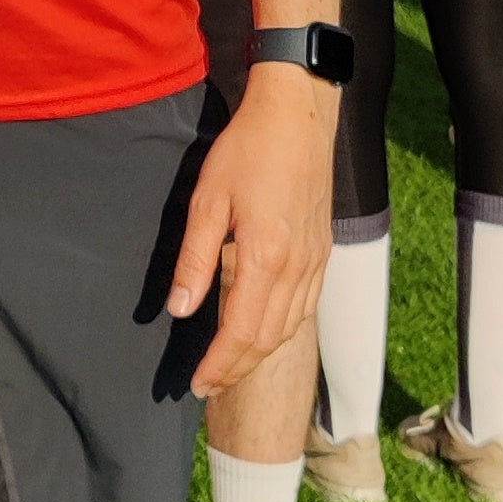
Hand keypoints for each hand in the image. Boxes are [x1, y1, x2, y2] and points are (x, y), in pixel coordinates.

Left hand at [170, 70, 337, 397]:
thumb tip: (179, 309)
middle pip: (267, 339)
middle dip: (236, 369)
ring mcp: (315, 262)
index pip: (240, 332)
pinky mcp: (323, 252)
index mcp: (266, 258)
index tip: (197, 383)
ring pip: (290, 328)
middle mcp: (297, 268)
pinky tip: (264, 332)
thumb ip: (195, 260)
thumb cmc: (248, 150)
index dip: (218, 364)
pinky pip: (305, 307)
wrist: (299, 116)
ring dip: (259, 355)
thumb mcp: (208, 200)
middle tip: (208, 385)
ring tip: (230, 367)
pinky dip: (282, 331)